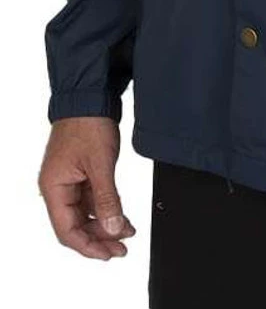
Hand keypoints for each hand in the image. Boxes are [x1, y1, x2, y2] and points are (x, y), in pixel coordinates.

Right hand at [37, 116, 135, 259]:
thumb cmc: (87, 124)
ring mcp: (68, 181)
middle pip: (75, 226)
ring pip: (84, 215)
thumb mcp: (101, 164)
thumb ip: (107, 199)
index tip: (108, 254)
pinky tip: (120, 217)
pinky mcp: (80, 174)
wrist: (90, 96)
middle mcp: (57, 188)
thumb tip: (114, 229)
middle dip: (99, 239)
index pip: (67, 230)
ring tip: (126, 233)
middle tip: (121, 249)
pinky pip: (90, 200)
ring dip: (105, 225)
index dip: (88, 246)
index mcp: (54, 188)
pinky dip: (106, 210)